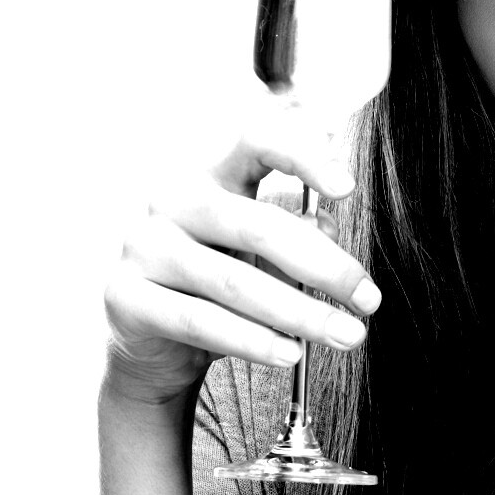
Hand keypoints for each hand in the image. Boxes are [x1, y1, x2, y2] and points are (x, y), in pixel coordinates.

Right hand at [101, 99, 380, 408]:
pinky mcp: (126, 297)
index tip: (347, 187)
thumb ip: (294, 230)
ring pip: (235, 282)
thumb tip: (331, 229)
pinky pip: (201, 322)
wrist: (147, 339)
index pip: (255, 141)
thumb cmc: (214, 279)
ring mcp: (143, 246)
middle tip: (368, 298)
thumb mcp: (257, 248)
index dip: (303, 157)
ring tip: (346, 334)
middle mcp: (170, 197)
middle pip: (259, 225)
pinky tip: (291, 353)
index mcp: (207, 170)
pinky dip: (253, 341)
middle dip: (325, 266)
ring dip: (301, 313)